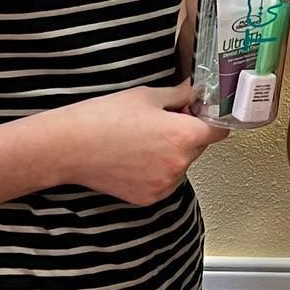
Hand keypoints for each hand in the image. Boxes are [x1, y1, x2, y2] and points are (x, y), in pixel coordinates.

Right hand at [52, 81, 227, 205]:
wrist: (70, 146)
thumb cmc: (105, 116)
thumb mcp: (148, 96)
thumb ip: (180, 95)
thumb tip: (196, 92)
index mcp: (184, 135)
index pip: (219, 130)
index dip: (209, 118)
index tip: (198, 112)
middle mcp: (180, 164)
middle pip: (199, 147)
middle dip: (187, 134)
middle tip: (161, 121)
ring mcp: (165, 184)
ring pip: (181, 164)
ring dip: (172, 153)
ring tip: (142, 140)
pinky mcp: (149, 197)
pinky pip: (165, 180)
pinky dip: (157, 170)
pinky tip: (134, 156)